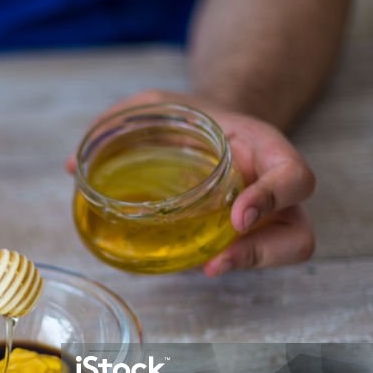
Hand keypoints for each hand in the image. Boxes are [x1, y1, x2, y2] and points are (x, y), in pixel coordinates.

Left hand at [67, 90, 315, 275]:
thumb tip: (73, 166)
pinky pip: (249, 258)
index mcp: (266, 149)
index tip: (237, 216)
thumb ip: (120, 122)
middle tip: (218, 258)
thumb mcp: (160, 104)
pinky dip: (227, 263)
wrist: (211, 126)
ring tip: (206, 268)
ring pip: (285, 252)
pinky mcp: (245, 238)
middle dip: (265, 252)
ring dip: (250, 265)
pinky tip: (189, 265)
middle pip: (299, 233)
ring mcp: (267, 219)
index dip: (274, 199)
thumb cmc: (191, 117)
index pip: (295, 176)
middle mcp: (275, 189)